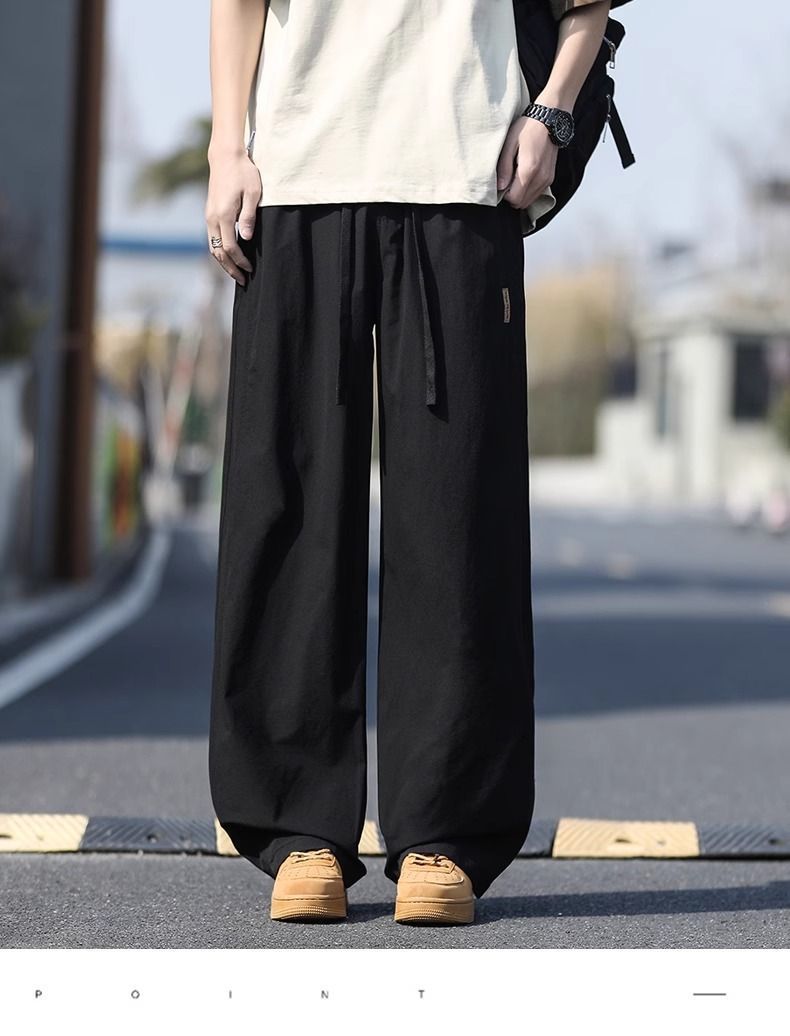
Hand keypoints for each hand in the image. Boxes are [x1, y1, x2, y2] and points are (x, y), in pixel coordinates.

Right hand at [205, 146, 261, 283]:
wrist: (225, 156)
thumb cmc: (243, 173)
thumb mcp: (253, 193)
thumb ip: (248, 217)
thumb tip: (245, 239)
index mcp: (223, 215)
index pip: (229, 247)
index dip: (240, 261)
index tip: (251, 269)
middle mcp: (212, 218)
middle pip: (218, 252)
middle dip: (230, 268)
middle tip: (243, 280)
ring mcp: (208, 216)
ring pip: (212, 247)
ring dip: (224, 262)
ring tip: (236, 272)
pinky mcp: (209, 213)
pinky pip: (212, 239)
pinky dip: (220, 251)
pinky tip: (229, 256)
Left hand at [496, 115, 557, 210]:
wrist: (550, 119)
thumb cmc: (528, 128)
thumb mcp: (510, 144)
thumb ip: (504, 168)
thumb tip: (500, 187)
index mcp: (529, 171)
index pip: (514, 199)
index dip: (504, 195)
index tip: (502, 182)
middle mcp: (540, 178)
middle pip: (522, 203)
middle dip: (512, 196)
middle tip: (507, 180)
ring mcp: (547, 179)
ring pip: (529, 200)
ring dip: (520, 194)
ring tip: (516, 176)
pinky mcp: (550, 178)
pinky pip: (537, 193)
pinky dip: (528, 190)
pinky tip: (524, 176)